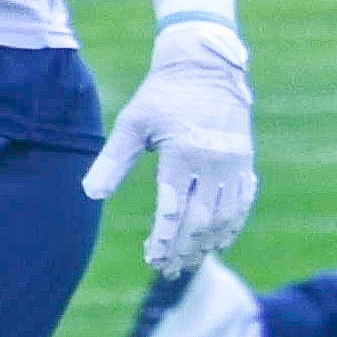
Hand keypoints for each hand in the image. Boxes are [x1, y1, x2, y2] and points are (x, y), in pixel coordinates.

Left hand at [84, 18, 258, 275]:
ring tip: (190, 262)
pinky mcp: (245, 160)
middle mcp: (214, 162)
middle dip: (182, 249)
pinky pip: (242, 201)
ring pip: (224, 216)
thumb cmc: (162, 94)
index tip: (151, 259)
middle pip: (200, 220)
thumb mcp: (132, 123)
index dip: (162, 238)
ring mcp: (234, 163)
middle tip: (167, 270)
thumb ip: (113, 160)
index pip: (173, 209)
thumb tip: (90, 194)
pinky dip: (231, 225)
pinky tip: (219, 241)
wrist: (206, 66)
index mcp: (184, 154)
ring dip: (207, 243)